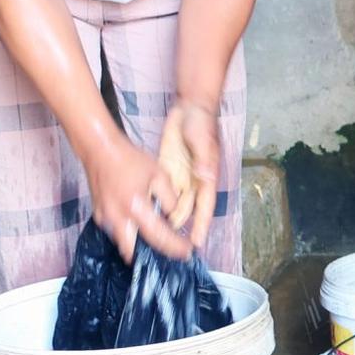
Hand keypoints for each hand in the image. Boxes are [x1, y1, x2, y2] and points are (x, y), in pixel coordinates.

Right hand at [83, 131, 190, 262]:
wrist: (100, 151)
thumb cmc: (131, 159)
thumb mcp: (159, 173)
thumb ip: (169, 198)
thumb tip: (174, 216)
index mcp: (136, 207)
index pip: (159, 235)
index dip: (175, 246)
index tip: (188, 252)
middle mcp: (117, 219)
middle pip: (135, 251)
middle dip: (154, 254)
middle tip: (171, 252)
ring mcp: (105, 220)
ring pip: (124, 244)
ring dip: (140, 246)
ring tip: (158, 241)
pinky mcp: (98, 217)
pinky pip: (116, 233)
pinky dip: (130, 235)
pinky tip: (141, 228)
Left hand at [158, 99, 219, 249]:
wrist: (190, 106)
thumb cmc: (201, 123)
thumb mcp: (203, 140)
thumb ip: (204, 159)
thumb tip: (205, 176)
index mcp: (207, 175)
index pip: (205, 205)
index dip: (202, 224)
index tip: (197, 242)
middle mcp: (195, 180)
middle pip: (188, 209)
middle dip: (181, 228)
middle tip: (172, 248)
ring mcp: (182, 175)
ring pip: (174, 204)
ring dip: (168, 219)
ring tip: (157, 238)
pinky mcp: (169, 169)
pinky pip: (163, 192)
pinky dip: (157, 204)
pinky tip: (147, 214)